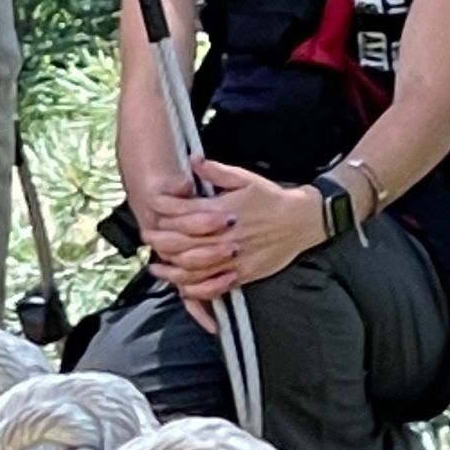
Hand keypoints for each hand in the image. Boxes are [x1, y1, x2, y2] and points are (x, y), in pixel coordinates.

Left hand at [144, 160, 324, 305]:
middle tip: (147, 237)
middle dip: (161, 240)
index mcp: (223, 209)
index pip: (183, 211)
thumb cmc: (272, 198)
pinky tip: (183, 285)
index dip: (164, 210)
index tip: (152, 207)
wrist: (302, 220)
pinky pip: (215, 285)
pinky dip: (196, 288)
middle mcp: (224, 235)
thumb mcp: (245, 178)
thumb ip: (216, 171)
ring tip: (157, 266)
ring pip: (194, 267)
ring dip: (172, 268)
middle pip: (182, 242)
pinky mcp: (243, 273)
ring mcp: (233, 257)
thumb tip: (194, 160)